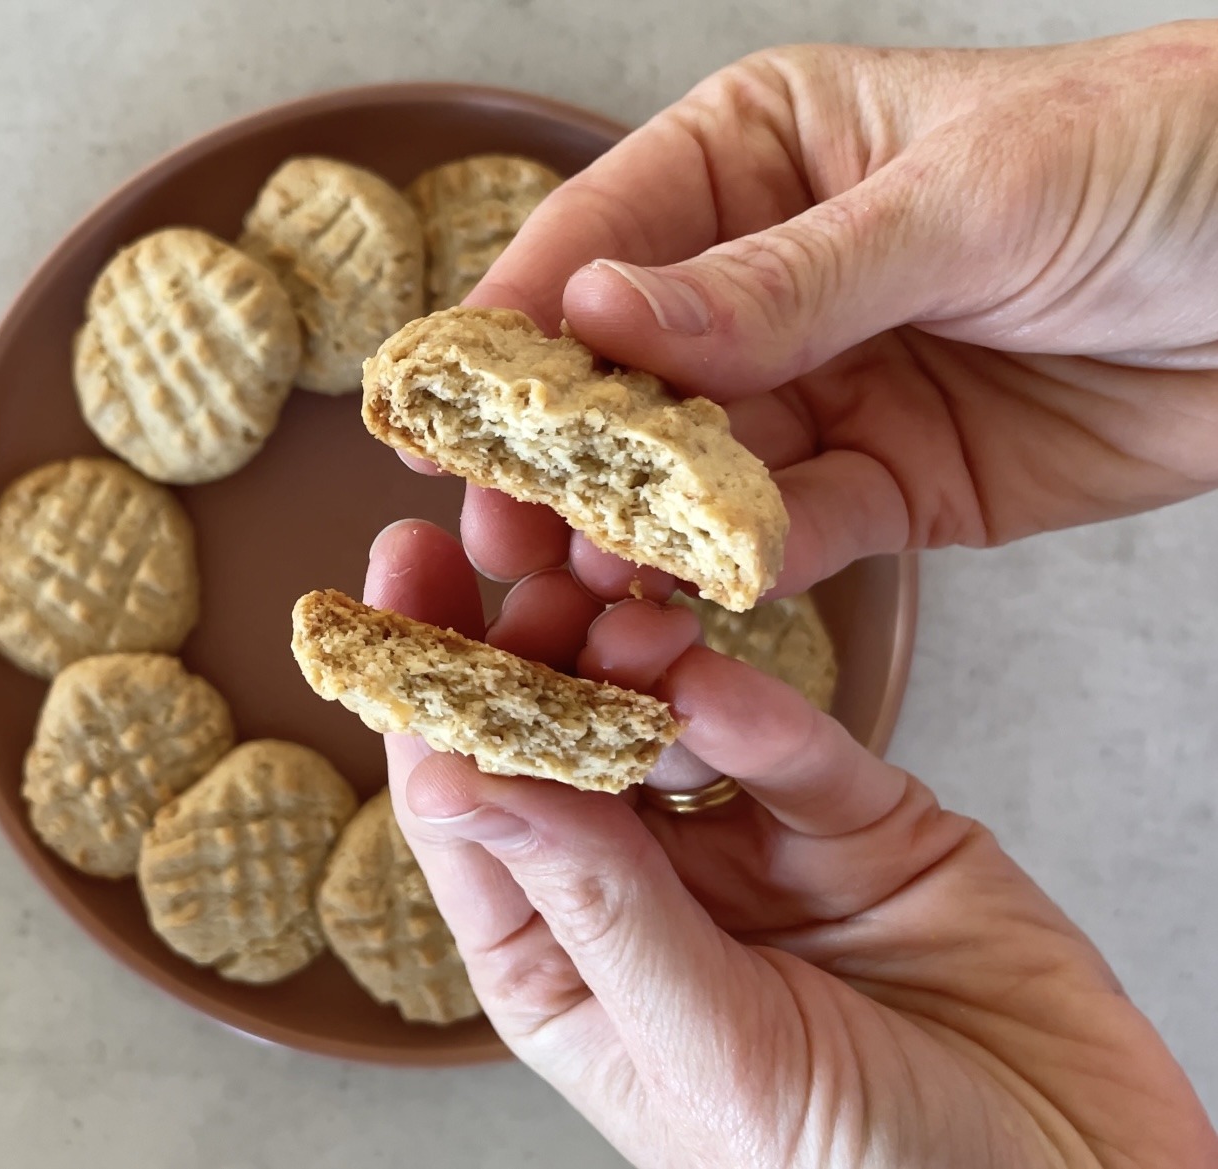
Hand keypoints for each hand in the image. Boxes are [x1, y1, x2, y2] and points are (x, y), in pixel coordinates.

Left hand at [366, 521, 1216, 1167]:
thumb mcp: (714, 1058)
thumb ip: (600, 910)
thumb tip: (451, 779)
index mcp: (569, 976)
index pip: (472, 826)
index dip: (427, 714)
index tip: (394, 604)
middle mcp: (644, 901)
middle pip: (556, 752)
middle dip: (524, 653)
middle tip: (509, 559)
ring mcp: (748, 851)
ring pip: (669, 724)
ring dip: (636, 658)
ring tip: (615, 606)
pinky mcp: (855, 820)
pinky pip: (792, 741)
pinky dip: (755, 703)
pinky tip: (713, 667)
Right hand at [450, 21, 1217, 598]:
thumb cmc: (1161, 162)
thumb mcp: (964, 200)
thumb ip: (778, 281)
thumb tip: (596, 318)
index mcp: (756, 158)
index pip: (599, 240)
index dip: (512, 330)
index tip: (438, 413)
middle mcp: (763, 280)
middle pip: (626, 377)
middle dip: (559, 457)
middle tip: (499, 533)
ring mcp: (819, 388)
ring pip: (694, 472)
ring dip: (639, 532)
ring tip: (583, 587)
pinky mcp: (883, 485)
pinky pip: (791, 534)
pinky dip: (744, 569)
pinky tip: (701, 596)